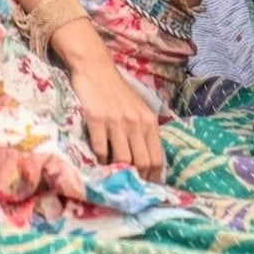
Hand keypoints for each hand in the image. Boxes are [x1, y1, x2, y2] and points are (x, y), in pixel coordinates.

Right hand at [67, 57, 165, 179]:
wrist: (95, 68)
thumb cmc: (117, 91)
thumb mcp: (138, 109)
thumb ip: (144, 132)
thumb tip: (147, 162)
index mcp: (149, 121)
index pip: (157, 158)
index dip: (153, 177)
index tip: (146, 186)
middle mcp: (136, 122)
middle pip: (143, 162)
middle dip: (136, 177)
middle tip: (128, 183)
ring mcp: (116, 121)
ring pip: (123, 159)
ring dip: (117, 169)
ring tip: (112, 171)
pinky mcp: (96, 119)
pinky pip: (101, 149)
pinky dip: (100, 159)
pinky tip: (98, 158)